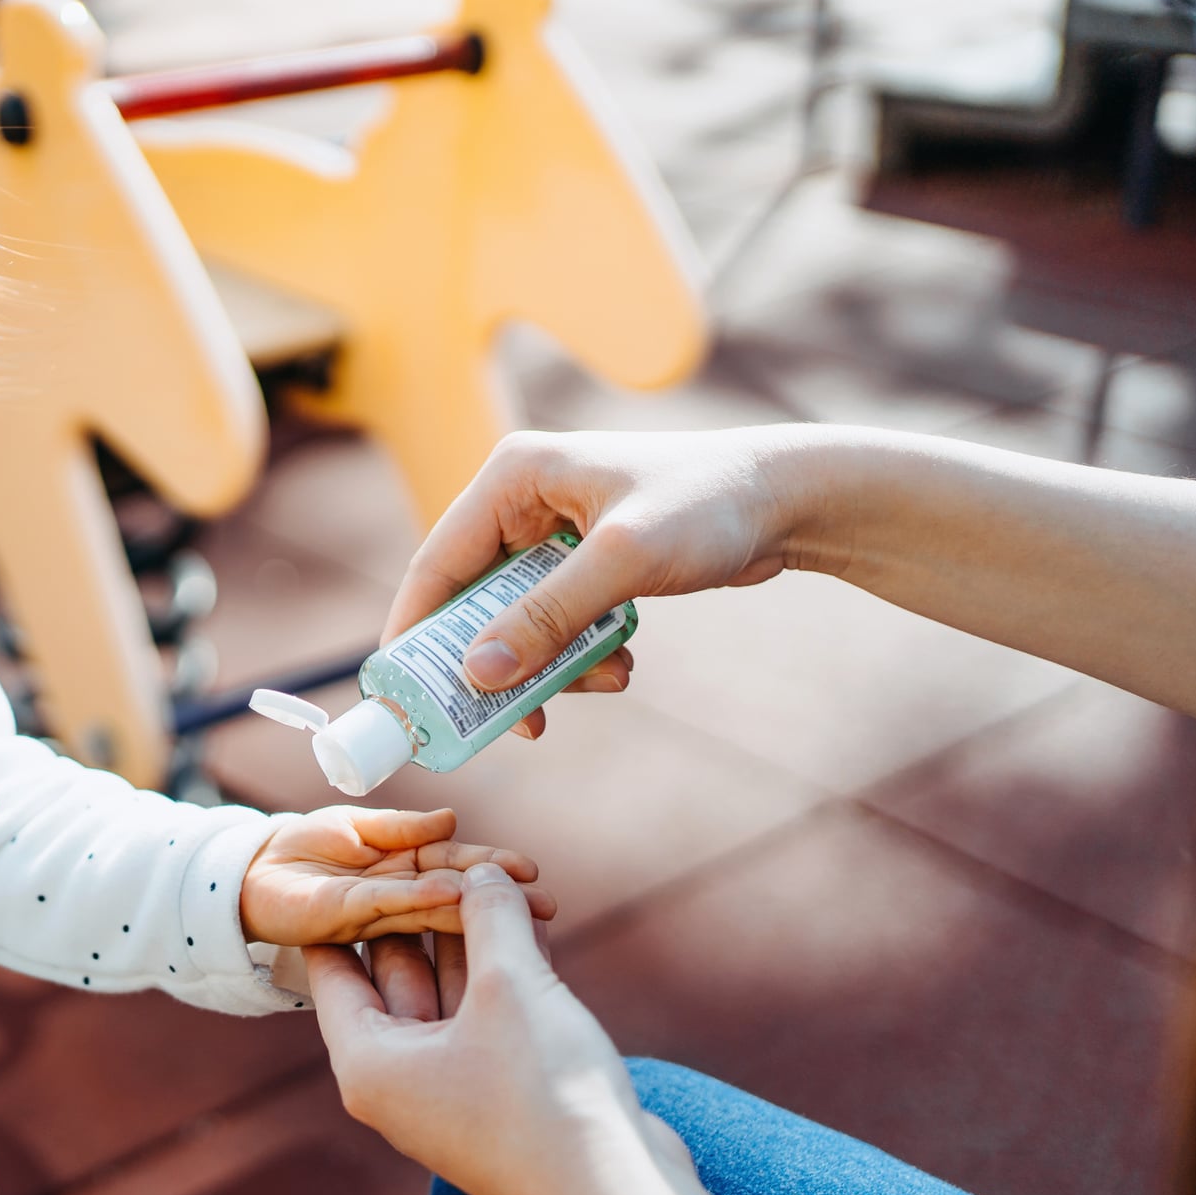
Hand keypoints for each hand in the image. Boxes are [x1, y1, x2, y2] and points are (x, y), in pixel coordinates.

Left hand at [238, 808, 548, 943]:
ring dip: (472, 905)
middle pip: (453, 892)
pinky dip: (419, 898)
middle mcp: (397, 895)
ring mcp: (374, 912)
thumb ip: (402, 827)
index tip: (532, 871)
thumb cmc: (304, 849)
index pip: (455, 865)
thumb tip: (451, 818)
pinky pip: (386, 905)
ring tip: (516, 906)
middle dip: (499, 899)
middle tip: (548, 905)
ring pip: (430, 906)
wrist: (250, 872)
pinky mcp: (343, 918)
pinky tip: (450, 893)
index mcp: (405, 868)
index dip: (492, 868)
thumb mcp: (358, 826)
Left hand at [308, 866, 823, 1194]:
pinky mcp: (502, 1094)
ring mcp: (451, 1090)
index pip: (333, 969)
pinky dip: (506, 972)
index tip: (352, 859)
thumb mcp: (508, 984)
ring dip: (475, 938)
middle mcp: (399, 1079)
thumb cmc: (541, 1092)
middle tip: (434, 850)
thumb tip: (481, 871)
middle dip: (423, 911)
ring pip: (452, 993)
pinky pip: (491, 1018)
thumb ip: (489, 917)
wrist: (614, 1194)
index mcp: (369, 1061)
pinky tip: (532, 922)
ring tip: (492, 874)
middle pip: (397, 975)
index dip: (346, 909)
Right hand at [384, 426, 825, 738]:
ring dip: (553, 666)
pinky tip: (624, 665)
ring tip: (608, 682)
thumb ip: (547, 617)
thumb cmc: (709, 506)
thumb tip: (479, 674)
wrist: (792, 499)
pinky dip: (581, 654)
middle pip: (474, 601)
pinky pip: (557, 624)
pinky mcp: (586, 561)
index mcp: (513, 476)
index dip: (415, 631)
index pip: (436, 562)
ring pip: (518, 622)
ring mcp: (554, 533)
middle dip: (499, 662)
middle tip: (510, 718)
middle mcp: (523, 500)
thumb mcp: (623, 562)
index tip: (403, 695)